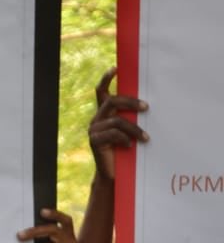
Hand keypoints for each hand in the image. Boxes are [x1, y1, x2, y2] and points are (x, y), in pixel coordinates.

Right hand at [89, 67, 148, 181]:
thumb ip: (131, 118)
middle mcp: (97, 119)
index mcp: (104, 114)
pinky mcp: (95, 141)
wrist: (112, 174)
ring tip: (146, 138)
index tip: (116, 68)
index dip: (106, 79)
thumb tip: (148, 105)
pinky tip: (130, 146)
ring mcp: (94, 130)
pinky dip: (124, 139)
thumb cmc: (125, 152)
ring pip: (117, 120)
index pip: (101, 92)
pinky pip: (113, 134)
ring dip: (134, 128)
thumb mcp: (129, 131)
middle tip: (147, 107)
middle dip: (130, 102)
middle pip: (112, 101)